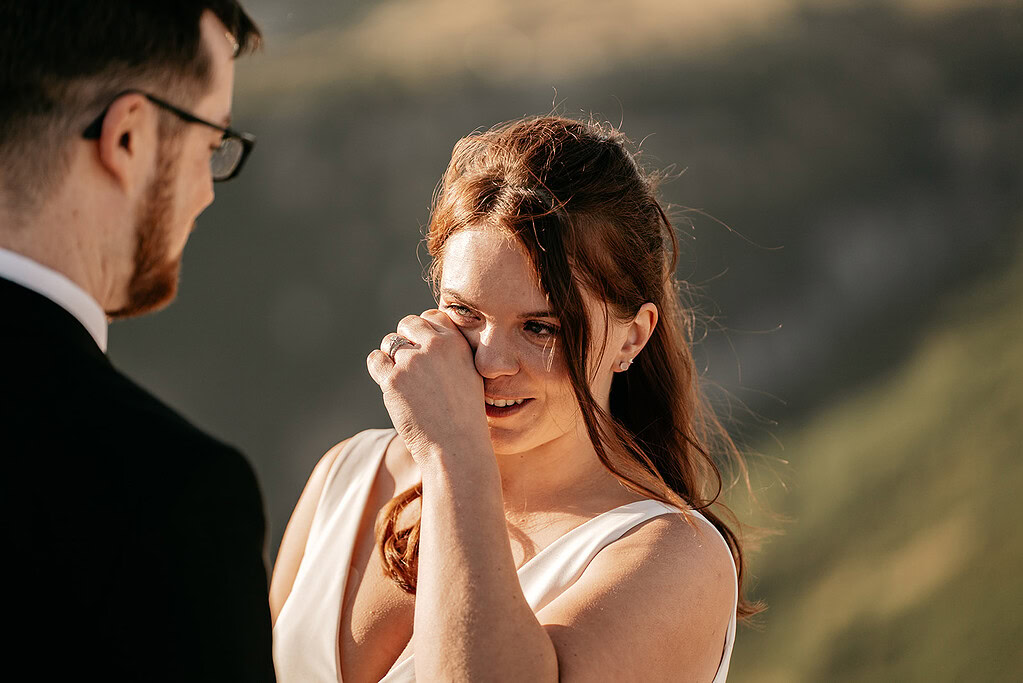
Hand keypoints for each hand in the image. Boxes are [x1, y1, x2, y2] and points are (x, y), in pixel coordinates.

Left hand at [367, 309, 490, 463]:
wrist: (456, 446)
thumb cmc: (464, 416)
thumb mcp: (469, 375)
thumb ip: (451, 353)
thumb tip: (427, 337)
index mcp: (457, 342)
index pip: (431, 316)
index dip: (424, 331)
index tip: (423, 348)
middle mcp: (435, 346)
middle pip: (408, 323)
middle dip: (405, 339)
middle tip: (410, 365)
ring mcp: (412, 361)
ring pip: (389, 342)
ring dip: (391, 356)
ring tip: (404, 381)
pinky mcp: (393, 379)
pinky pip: (375, 360)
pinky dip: (379, 369)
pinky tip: (390, 384)